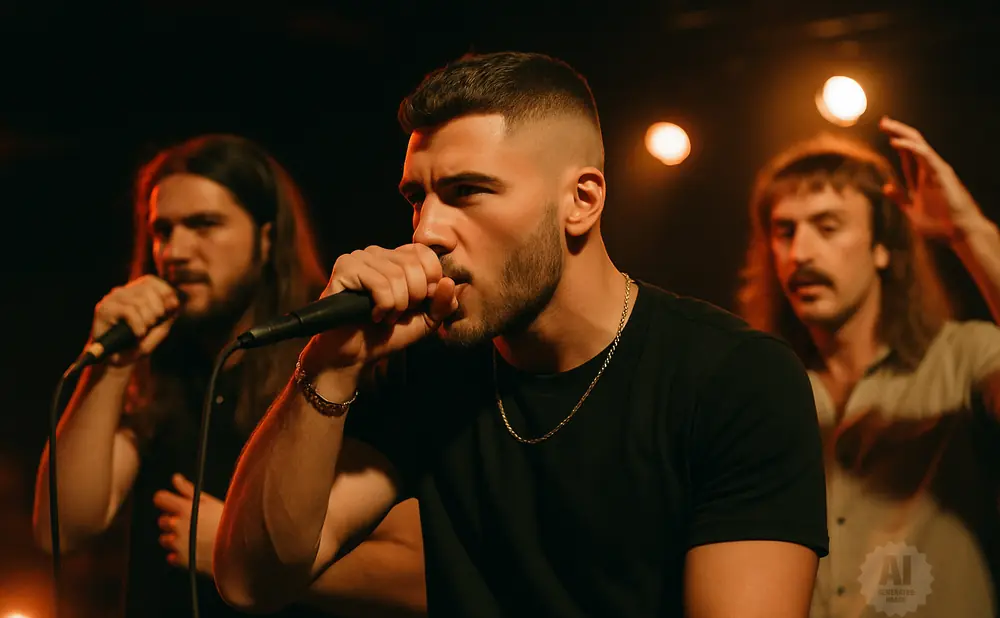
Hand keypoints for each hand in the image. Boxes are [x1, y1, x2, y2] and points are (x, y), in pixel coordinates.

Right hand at [92, 274, 179, 365]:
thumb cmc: (138, 343)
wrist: (118, 360)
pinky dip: (138, 324)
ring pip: (139, 301)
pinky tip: (138, 333)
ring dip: (147, 319)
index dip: (164, 291)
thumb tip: (175, 302)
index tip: (172, 307)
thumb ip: (168, 314)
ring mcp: (111, 300)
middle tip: (153, 324)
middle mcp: (121, 292)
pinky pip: (129, 311)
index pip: (150, 280)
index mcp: (133, 292)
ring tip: (144, 331)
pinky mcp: (103, 310)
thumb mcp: (159, 328)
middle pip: (147, 290)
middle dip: (157, 309)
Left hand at [153, 473, 221, 576]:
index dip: (165, 500)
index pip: (160, 499)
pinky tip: (194, 550)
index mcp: (184, 508)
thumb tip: (174, 478)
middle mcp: (178, 525)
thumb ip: (187, 489)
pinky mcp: (181, 560)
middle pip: (162, 520)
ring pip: (165, 539)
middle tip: (190, 523)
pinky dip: (180, 554)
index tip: (171, 503)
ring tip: (193, 538)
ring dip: (174, 538)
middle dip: (173, 521)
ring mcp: (178, 544)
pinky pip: (172, 557)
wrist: (237, 547)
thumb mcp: (209, 501)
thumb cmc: (226, 522)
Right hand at [301, 243, 459, 372]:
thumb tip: (449, 283)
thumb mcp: (426, 320)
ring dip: (397, 306)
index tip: (419, 303)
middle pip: (414, 265)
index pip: (425, 253)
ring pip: (397, 276)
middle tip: (399, 313)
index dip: (430, 280)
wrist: (356, 355)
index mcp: (397, 257)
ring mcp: (359, 258)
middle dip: (414, 297)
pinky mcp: (345, 269)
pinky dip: (384, 306)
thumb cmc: (388, 334)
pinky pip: (380, 285)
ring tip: (385, 316)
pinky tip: (373, 315)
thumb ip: (443, 303)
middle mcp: (378, 252)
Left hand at [880, 116, 984, 240]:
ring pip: (919, 144)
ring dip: (902, 134)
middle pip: (913, 144)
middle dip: (898, 131)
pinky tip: (896, 143)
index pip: (908, 154)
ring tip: (887, 126)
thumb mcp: (911, 210)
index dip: (897, 141)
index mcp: (922, 178)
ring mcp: (936, 170)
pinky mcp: (941, 173)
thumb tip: (886, 187)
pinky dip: (910, 148)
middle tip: (883, 121)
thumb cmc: (939, 225)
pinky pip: (925, 156)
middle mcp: (929, 170)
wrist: (960, 233)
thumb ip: (900, 198)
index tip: (885, 130)